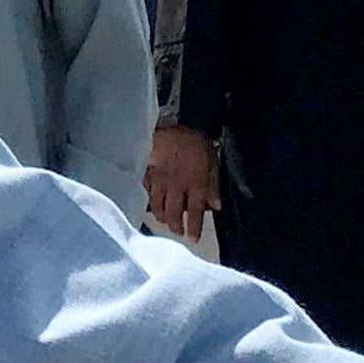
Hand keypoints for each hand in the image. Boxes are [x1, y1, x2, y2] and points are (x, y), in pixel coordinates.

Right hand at [145, 124, 220, 239]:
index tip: (193, 239)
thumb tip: (216, 206)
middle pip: (174, 213)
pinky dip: (148, 199)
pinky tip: (151, 203)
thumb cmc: (197, 142)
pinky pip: (147, 190)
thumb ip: (213, 185)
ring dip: (162, 217)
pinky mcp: (150, 172)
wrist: (177, 123)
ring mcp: (161, 180)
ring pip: (158, 205)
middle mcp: (177, 186)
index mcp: (195, 184)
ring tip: (165, 221)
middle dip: (176, 226)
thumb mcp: (213, 162)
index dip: (194, 228)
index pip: (195, 213)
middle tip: (178, 232)